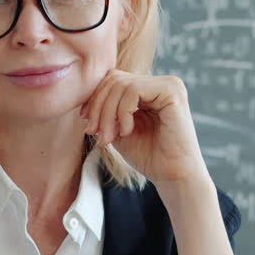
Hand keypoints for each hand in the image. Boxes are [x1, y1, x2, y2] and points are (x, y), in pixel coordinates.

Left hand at [80, 69, 208, 186]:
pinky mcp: (172, 91)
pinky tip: (127, 131)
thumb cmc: (148, 156)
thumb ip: (105, 109)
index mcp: (148, 88)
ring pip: (120, 84)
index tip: (88, 127)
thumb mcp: (117, 128)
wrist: (172, 176)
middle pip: (113, 79)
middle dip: (98, 107)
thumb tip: (82, 92)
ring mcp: (168, 84)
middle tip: (95, 133)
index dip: (94, 100)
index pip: (111, 79)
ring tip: (110, 137)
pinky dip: (123, 112)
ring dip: (107, 113)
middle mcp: (160, 82)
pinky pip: (133, 90)